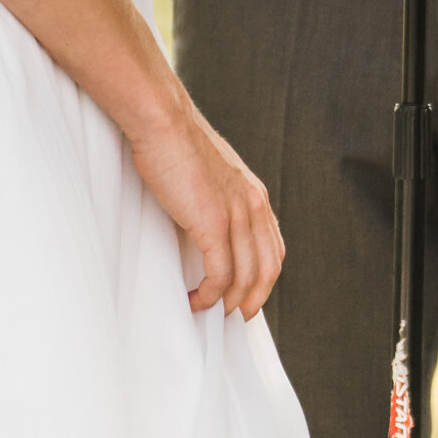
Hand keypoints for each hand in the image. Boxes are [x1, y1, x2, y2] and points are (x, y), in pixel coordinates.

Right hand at [125, 95, 285, 316]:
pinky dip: (209, 295)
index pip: (273, 247)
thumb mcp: (210, 173)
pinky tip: (195, 300)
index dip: (264, 278)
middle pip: (267, 269)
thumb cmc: (176, 142)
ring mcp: (236, 215)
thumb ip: (217, 198)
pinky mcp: (213, 223)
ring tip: (208, 311)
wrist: (163, 120)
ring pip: (244, 277)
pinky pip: (219, 275)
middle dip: (252, 299)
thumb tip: (205, 225)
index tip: (247, 294)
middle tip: (233, 316)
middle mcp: (253, 206)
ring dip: (227, 302)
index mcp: (255, 194)